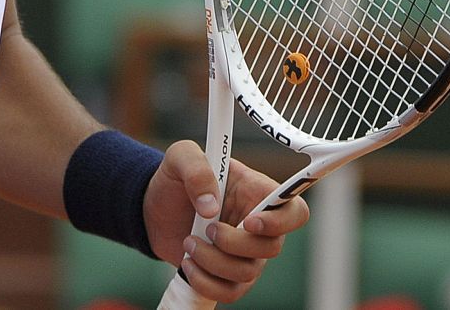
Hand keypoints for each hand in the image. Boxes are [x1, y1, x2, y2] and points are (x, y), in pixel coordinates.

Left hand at [143, 141, 309, 302]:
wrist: (154, 208)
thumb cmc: (175, 178)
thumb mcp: (180, 157)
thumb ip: (197, 169)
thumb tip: (210, 206)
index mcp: (257, 191)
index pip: (295, 211)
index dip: (281, 222)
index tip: (249, 222)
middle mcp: (258, 225)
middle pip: (272, 248)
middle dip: (234, 244)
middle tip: (207, 228)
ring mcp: (246, 253)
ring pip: (248, 273)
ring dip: (213, 262)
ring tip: (188, 242)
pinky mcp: (228, 275)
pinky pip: (230, 292)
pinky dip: (206, 283)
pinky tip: (188, 264)